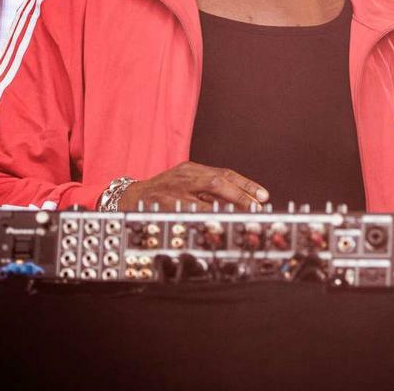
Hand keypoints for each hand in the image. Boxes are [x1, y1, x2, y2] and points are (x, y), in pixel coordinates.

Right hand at [119, 161, 269, 210]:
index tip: (264, 196)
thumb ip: (209, 190)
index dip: (246, 185)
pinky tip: (216, 223)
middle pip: (218, 181)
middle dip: (240, 195)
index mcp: (192, 169)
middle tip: (256, 208)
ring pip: (205, 198)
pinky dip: (204, 217)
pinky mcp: (163, 205)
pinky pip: (188, 212)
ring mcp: (173, 191)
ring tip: (242, 217)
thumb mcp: (185, 183)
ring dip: (226, 209)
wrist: (129, 197)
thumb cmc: (164, 191)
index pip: (225, 174)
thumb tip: (241, 202)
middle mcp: (185, 177)